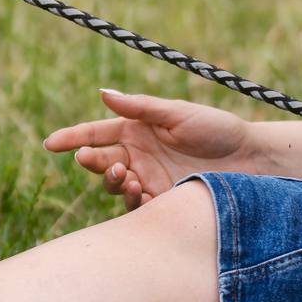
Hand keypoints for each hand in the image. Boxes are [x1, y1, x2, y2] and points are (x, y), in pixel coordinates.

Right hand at [43, 90, 252, 210]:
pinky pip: (135, 207)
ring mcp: (148, 180)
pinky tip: (142, 193)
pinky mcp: (161, 203)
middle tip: (99, 160)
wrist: (251, 161)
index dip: (72, 138)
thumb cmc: (217, 129)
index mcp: (137, 130)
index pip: (96, 133)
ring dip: (113, 182)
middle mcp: (138, 156)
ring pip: (114, 186)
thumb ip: (141, 107)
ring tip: (128, 176)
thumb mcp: (178, 114)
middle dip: (93, 163)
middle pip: (101, 162)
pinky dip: (132, 201)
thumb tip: (104, 94)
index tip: (50, 144)